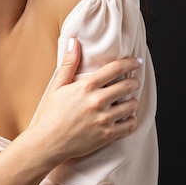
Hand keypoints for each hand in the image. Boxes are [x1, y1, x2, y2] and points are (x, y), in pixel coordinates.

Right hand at [30, 38, 141, 160]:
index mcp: (86, 86)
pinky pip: (129, 125)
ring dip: (133, 102)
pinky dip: (131, 120)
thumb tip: (74, 42)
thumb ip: (69, 64)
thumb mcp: (57, 86)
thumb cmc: (51, 114)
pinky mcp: (107, 135)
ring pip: (131, 106)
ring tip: (130, 101)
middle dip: (134, 82)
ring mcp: (104, 119)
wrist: (47, 142)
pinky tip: (128, 117)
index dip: (130, 63)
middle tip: (134, 82)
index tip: (137, 61)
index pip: (116, 69)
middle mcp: (98, 101)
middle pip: (127, 86)